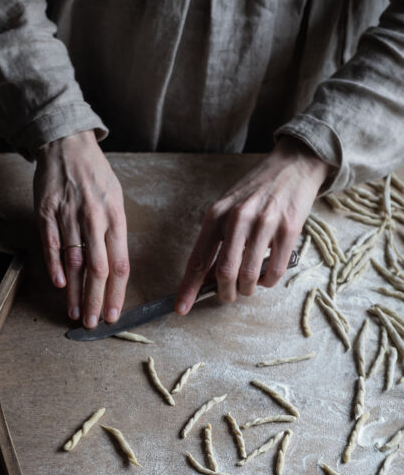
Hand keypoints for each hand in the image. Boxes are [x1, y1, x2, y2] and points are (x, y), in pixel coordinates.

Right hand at [34, 130, 129, 327]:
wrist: (66, 144)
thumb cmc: (94, 176)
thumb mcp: (115, 199)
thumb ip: (114, 233)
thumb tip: (113, 269)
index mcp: (115, 217)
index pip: (120, 264)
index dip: (117, 293)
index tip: (113, 314)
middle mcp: (94, 219)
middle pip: (98, 269)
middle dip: (95, 300)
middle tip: (92, 323)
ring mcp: (69, 216)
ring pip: (74, 262)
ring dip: (74, 292)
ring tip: (75, 314)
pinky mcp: (46, 212)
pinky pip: (52, 244)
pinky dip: (55, 266)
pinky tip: (59, 285)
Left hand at [175, 136, 330, 313]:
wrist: (293, 165)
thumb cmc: (256, 191)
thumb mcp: (228, 207)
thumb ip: (217, 239)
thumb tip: (208, 277)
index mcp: (216, 215)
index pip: (198, 259)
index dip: (188, 288)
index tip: (181, 309)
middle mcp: (237, 218)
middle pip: (224, 272)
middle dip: (225, 293)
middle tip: (229, 295)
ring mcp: (264, 223)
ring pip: (249, 275)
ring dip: (248, 288)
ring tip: (250, 283)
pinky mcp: (288, 228)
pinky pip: (274, 270)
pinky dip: (269, 281)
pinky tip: (267, 274)